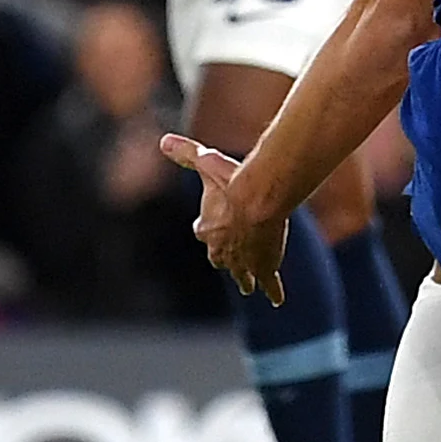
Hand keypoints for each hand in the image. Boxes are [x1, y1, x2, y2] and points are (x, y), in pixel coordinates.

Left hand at [161, 134, 287, 302]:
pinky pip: (269, 282)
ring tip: (247, 287)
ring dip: (245, 279)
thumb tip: (163, 140)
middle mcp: (222, 249)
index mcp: (208, 228)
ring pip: (242, 274)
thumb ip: (186, 153)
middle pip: (220, 258)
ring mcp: (243, 260)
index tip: (208, 227)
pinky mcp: (265, 265)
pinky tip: (276, 301)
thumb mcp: (206, 162)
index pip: (204, 232)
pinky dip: (272, 291)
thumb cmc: (232, 179)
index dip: (208, 228)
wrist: (259, 197)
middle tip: (228, 262)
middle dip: (224, 260)